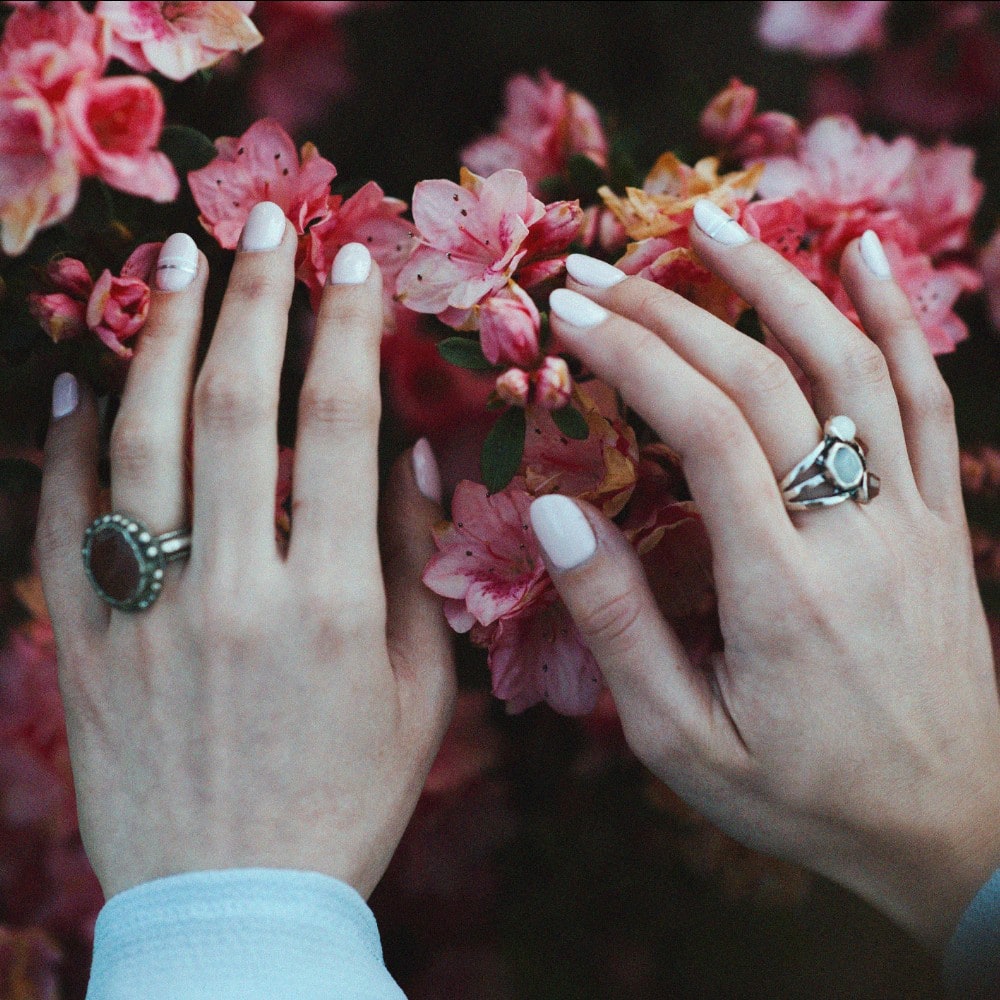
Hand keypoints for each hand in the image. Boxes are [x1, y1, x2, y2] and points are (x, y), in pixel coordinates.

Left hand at [35, 203, 454, 899]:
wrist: (233, 902)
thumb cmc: (348, 795)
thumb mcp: (420, 690)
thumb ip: (413, 565)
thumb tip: (407, 452)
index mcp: (333, 604)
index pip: (342, 427)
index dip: (349, 330)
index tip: (356, 265)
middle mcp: (235, 592)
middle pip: (235, 408)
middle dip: (253, 298)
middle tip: (262, 221)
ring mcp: (146, 614)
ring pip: (139, 443)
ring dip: (158, 338)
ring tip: (174, 261)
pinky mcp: (81, 644)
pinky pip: (61, 522)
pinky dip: (66, 442)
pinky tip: (82, 377)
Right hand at [539, 212, 999, 949]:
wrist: (952, 831)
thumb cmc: (804, 796)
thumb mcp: (684, 742)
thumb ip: (619, 626)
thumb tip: (557, 517)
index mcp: (780, 591)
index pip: (703, 429)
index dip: (632, 354)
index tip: (570, 312)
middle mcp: (854, 534)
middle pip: (762, 381)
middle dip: (670, 311)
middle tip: (597, 272)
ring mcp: (909, 518)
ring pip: (850, 365)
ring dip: (778, 282)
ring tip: (712, 222)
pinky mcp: (938, 521)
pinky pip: (927, 399)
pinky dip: (895, 319)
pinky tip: (862, 256)